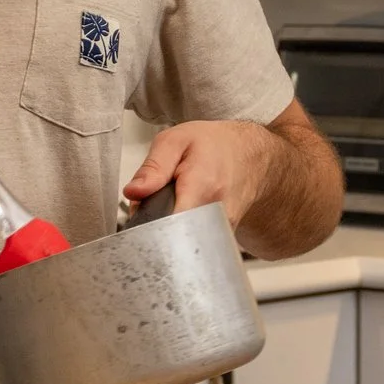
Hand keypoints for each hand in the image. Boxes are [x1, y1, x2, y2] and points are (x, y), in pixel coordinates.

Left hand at [123, 119, 279, 227]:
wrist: (250, 156)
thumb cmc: (215, 146)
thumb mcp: (177, 140)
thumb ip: (153, 167)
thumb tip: (133, 192)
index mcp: (202, 186)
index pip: (172, 224)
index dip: (149, 227)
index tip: (140, 220)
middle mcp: (216, 213)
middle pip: (173, 236)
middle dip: (153, 226)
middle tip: (152, 206)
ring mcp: (223, 229)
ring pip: (183, 242)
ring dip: (168, 229)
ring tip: (170, 207)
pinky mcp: (224, 238)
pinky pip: (195, 243)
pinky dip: (182, 233)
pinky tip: (183, 216)